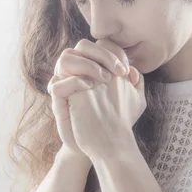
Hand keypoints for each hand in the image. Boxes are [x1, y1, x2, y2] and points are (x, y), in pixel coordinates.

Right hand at [47, 39, 133, 156]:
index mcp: (95, 68)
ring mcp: (67, 84)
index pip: (100, 45)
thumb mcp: (131, 100)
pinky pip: (56, 84)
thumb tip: (134, 71)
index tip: (126, 69)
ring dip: (87, 65)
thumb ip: (133, 83)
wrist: (100, 146)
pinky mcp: (59, 101)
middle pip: (83, 46)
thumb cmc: (114, 119)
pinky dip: (73, 82)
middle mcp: (79, 72)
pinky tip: (90, 87)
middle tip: (119, 72)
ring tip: (104, 79)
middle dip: (102, 54)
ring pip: (66, 57)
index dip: (114, 51)